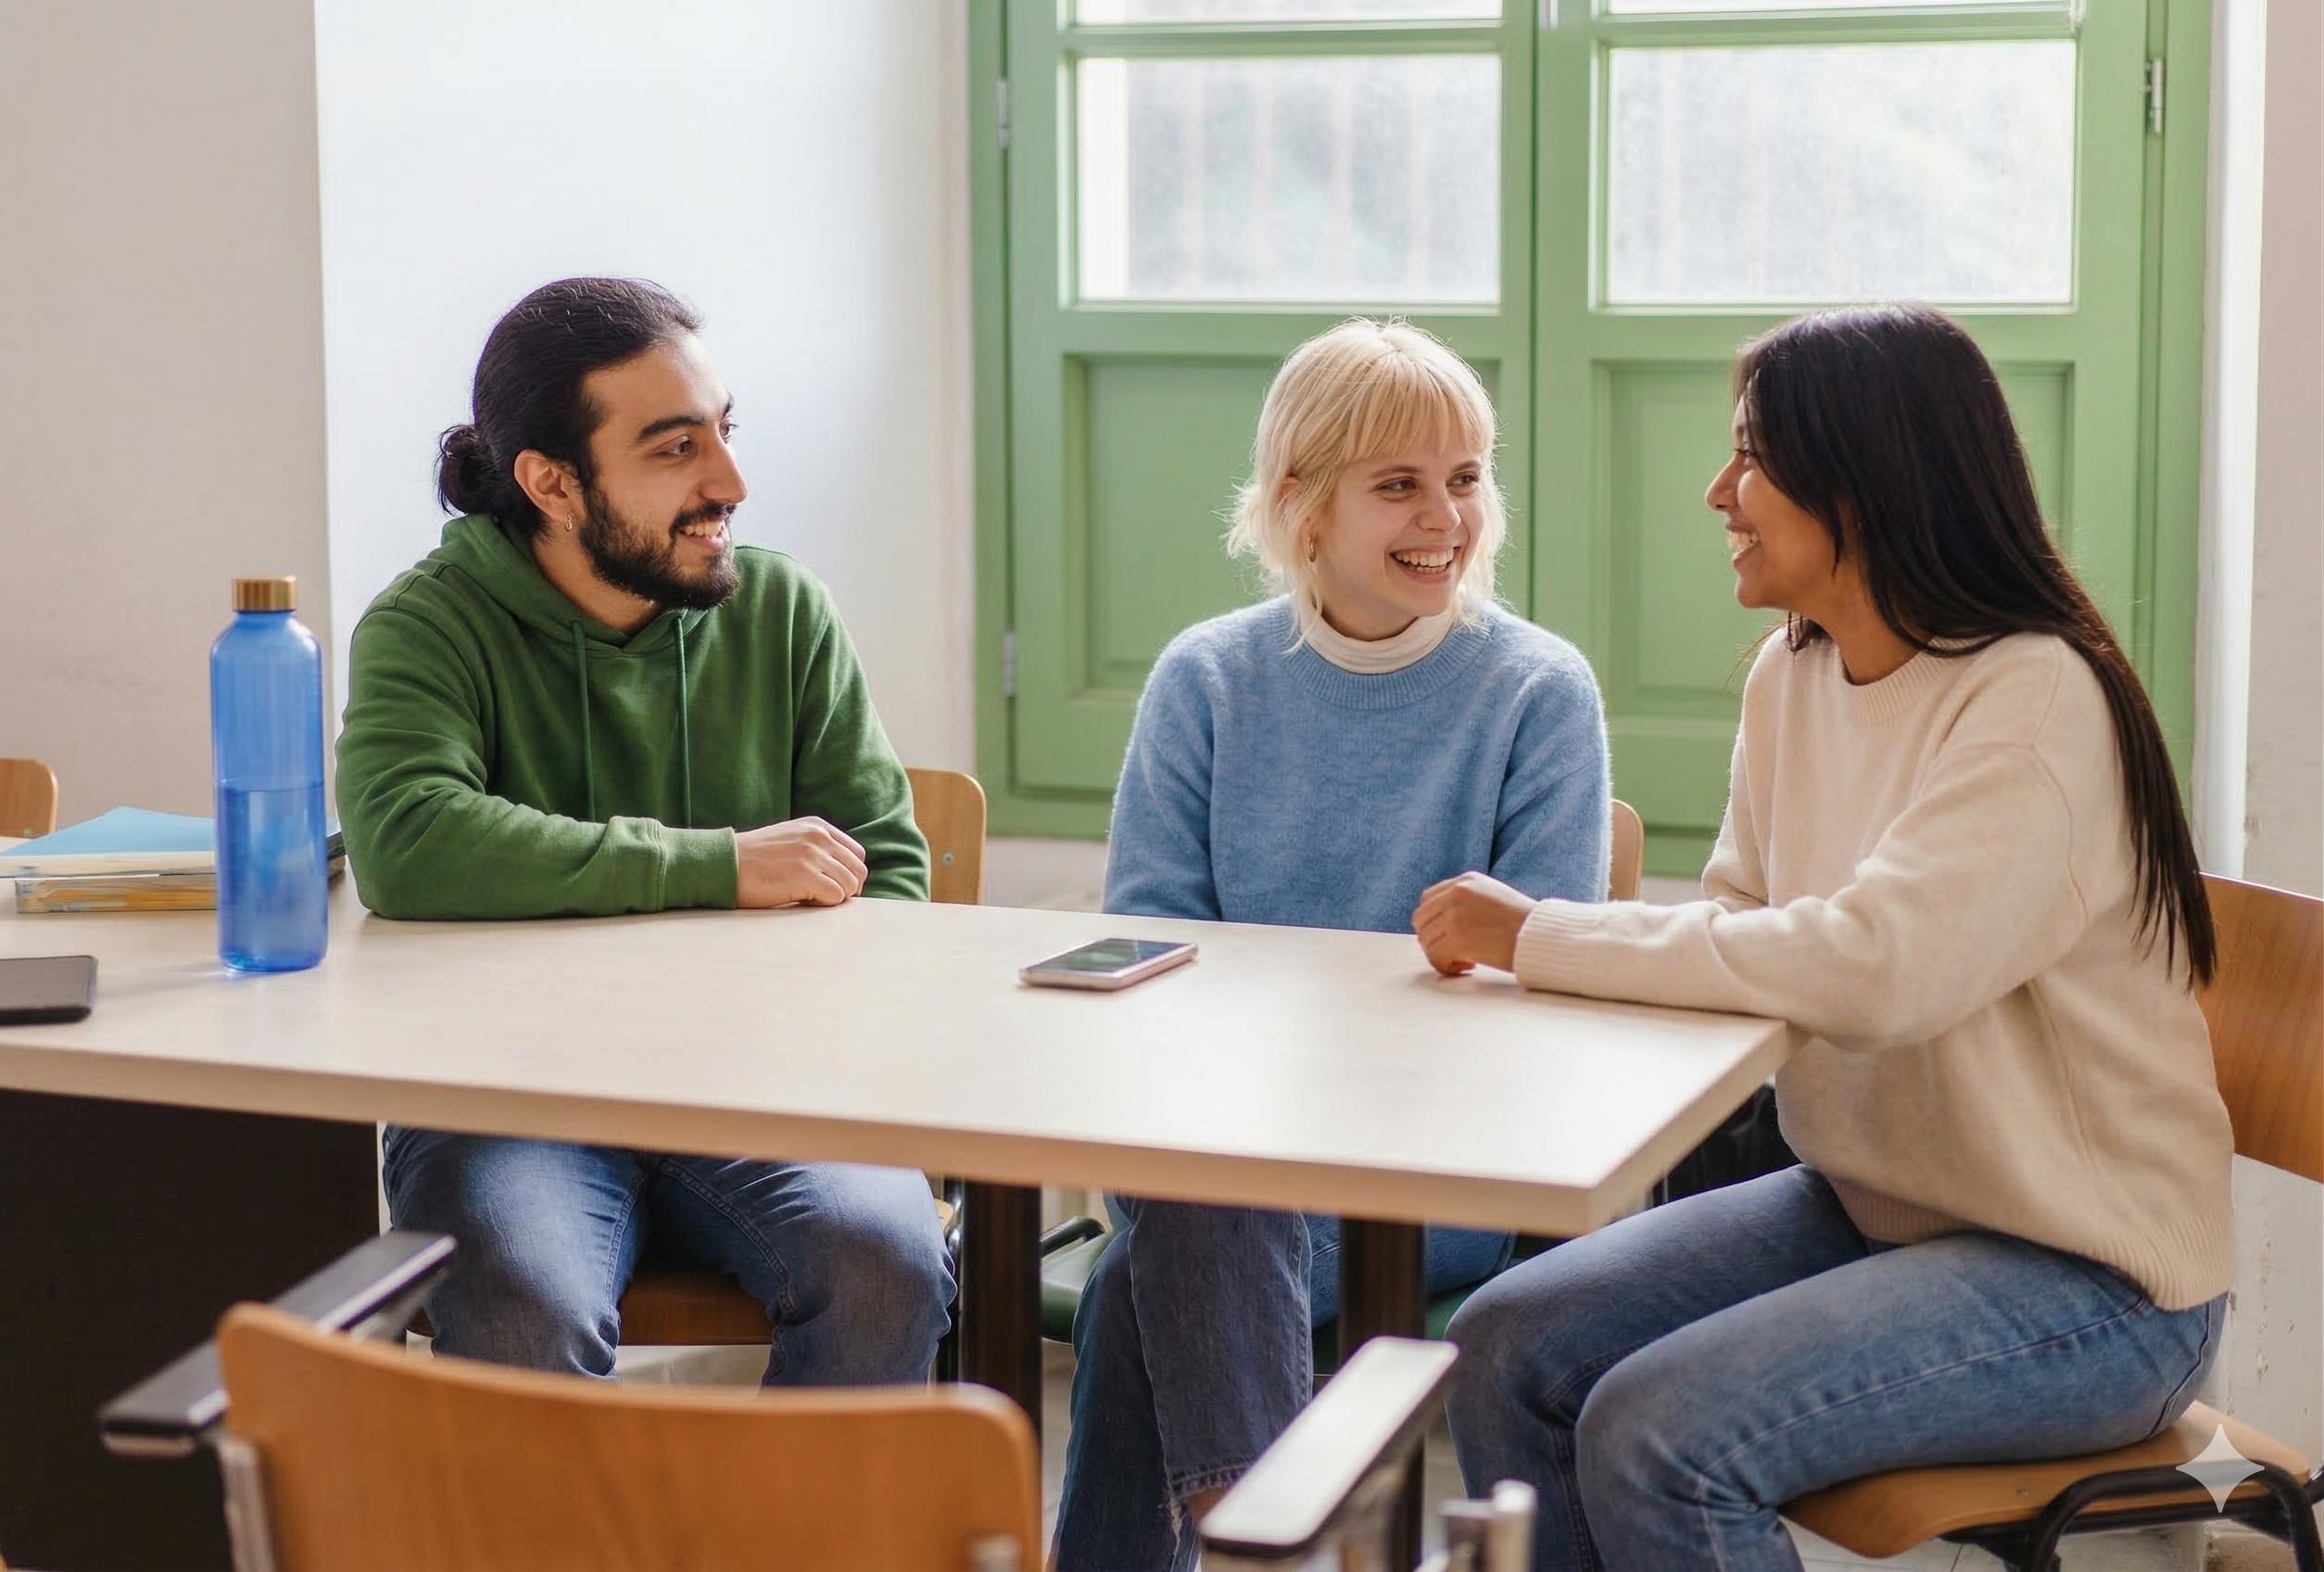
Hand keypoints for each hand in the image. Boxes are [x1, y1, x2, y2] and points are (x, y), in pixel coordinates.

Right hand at [735, 818, 867, 908]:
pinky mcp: (804, 874)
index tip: (834, 886)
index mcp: (817, 826)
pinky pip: (836, 897)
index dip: (849, 874)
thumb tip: (843, 874)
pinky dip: (824, 904)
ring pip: (850, 885)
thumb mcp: (790, 840)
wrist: (724, 864)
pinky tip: (803, 901)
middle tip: (825, 899)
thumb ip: (816, 848)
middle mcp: (819, 837)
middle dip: (847, 889)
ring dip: (835, 898)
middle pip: (858, 870)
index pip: (857, 854)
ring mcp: (812, 854)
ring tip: (810, 898)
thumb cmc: (753, 859)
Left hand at [1413, 872, 1537, 976]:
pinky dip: (1448, 967)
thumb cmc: (1526, 924)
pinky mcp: (1457, 938)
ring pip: (1427, 941)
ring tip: (1467, 961)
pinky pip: (1436, 958)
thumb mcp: (1494, 898)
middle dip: (1433, 939)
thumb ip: (1468, 903)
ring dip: (1442, 955)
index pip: (1428, 899)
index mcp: (1466, 881)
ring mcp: (1455, 914)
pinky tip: (1469, 966)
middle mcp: (1457, 893)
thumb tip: (1443, 923)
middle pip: (1421, 920)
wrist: (1544, 935)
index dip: (1434, 922)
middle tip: (1456, 952)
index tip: (1449, 936)